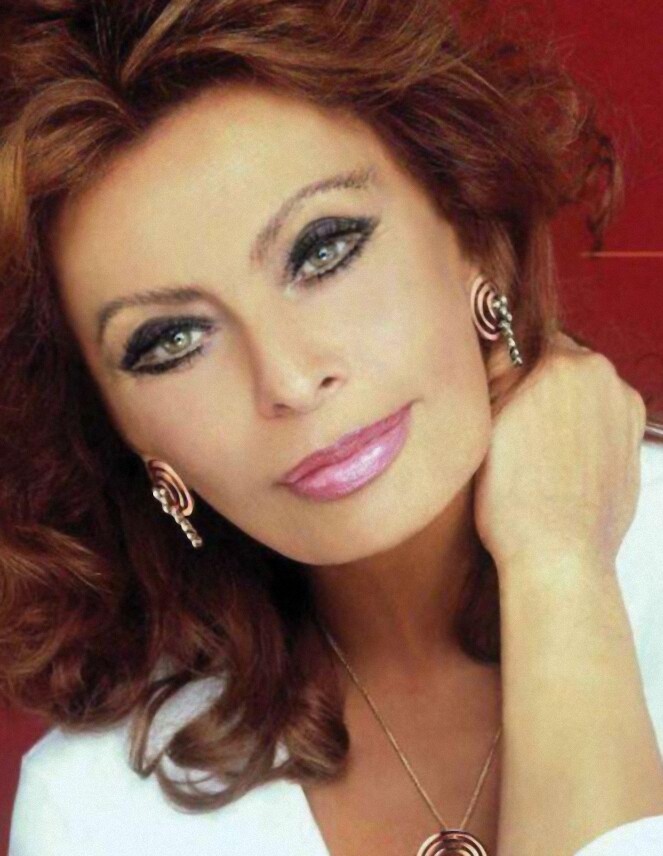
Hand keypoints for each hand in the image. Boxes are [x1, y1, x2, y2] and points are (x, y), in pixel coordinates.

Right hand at [472, 331, 647, 571]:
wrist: (560, 555)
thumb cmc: (515, 498)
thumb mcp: (487, 422)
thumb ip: (498, 372)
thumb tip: (502, 346)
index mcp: (563, 364)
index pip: (524, 341)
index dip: (503, 368)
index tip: (494, 392)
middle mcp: (603, 378)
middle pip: (559, 363)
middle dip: (536, 384)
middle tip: (513, 425)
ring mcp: (624, 410)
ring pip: (583, 391)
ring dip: (562, 406)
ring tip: (538, 450)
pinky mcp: (634, 442)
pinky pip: (601, 420)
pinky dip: (583, 432)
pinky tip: (562, 463)